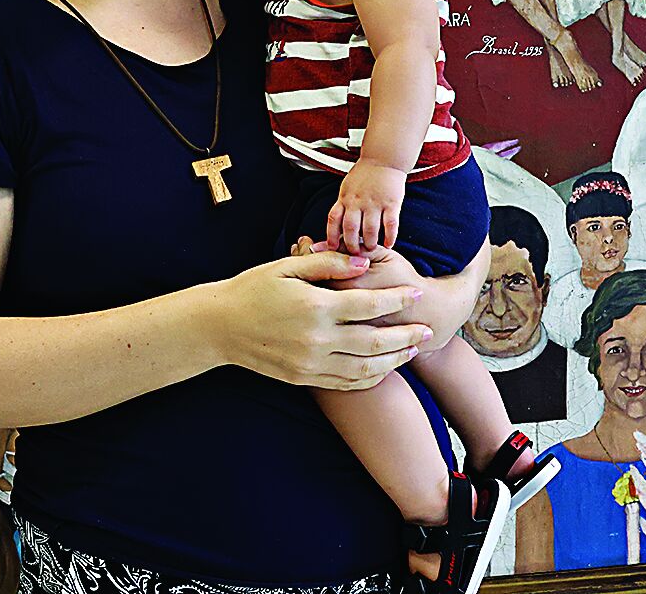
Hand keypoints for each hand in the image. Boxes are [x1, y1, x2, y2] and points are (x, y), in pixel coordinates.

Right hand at [214, 251, 429, 389]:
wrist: (219, 327)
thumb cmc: (253, 289)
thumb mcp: (288, 266)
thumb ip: (329, 264)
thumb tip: (365, 262)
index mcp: (316, 307)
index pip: (369, 304)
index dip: (397, 299)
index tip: (416, 293)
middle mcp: (317, 339)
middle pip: (375, 341)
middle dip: (405, 336)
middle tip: (427, 330)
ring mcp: (311, 363)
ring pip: (365, 368)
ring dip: (393, 361)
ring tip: (412, 350)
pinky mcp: (304, 378)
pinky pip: (345, 383)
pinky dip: (369, 378)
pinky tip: (382, 369)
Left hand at [328, 162, 406, 253]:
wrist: (384, 158)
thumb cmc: (365, 175)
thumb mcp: (347, 187)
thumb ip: (343, 205)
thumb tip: (336, 228)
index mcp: (344, 198)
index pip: (333, 220)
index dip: (331, 236)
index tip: (333, 249)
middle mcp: (357, 202)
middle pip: (350, 229)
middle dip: (351, 245)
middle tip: (355, 254)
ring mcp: (375, 203)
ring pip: (370, 230)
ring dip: (370, 243)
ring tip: (371, 248)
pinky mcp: (392, 203)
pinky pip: (390, 224)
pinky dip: (390, 237)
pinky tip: (389, 244)